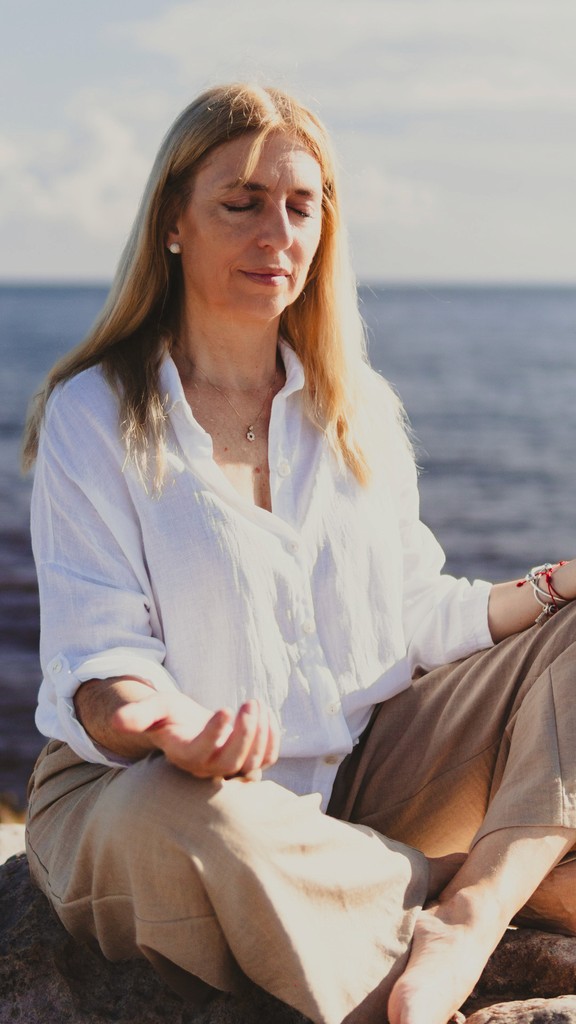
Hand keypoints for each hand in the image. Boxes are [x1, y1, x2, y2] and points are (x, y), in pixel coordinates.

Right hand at [113, 692, 279, 779]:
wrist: (189, 727)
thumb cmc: (169, 717)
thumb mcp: (154, 709)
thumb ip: (137, 715)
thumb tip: (114, 720)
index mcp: (184, 755)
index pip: (201, 754)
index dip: (215, 735)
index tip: (224, 708)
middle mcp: (208, 769)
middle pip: (231, 762)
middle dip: (245, 733)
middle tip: (250, 703)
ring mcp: (230, 768)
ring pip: (252, 763)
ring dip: (260, 733)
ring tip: (256, 705)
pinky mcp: (248, 762)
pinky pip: (267, 759)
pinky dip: (271, 738)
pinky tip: (266, 715)